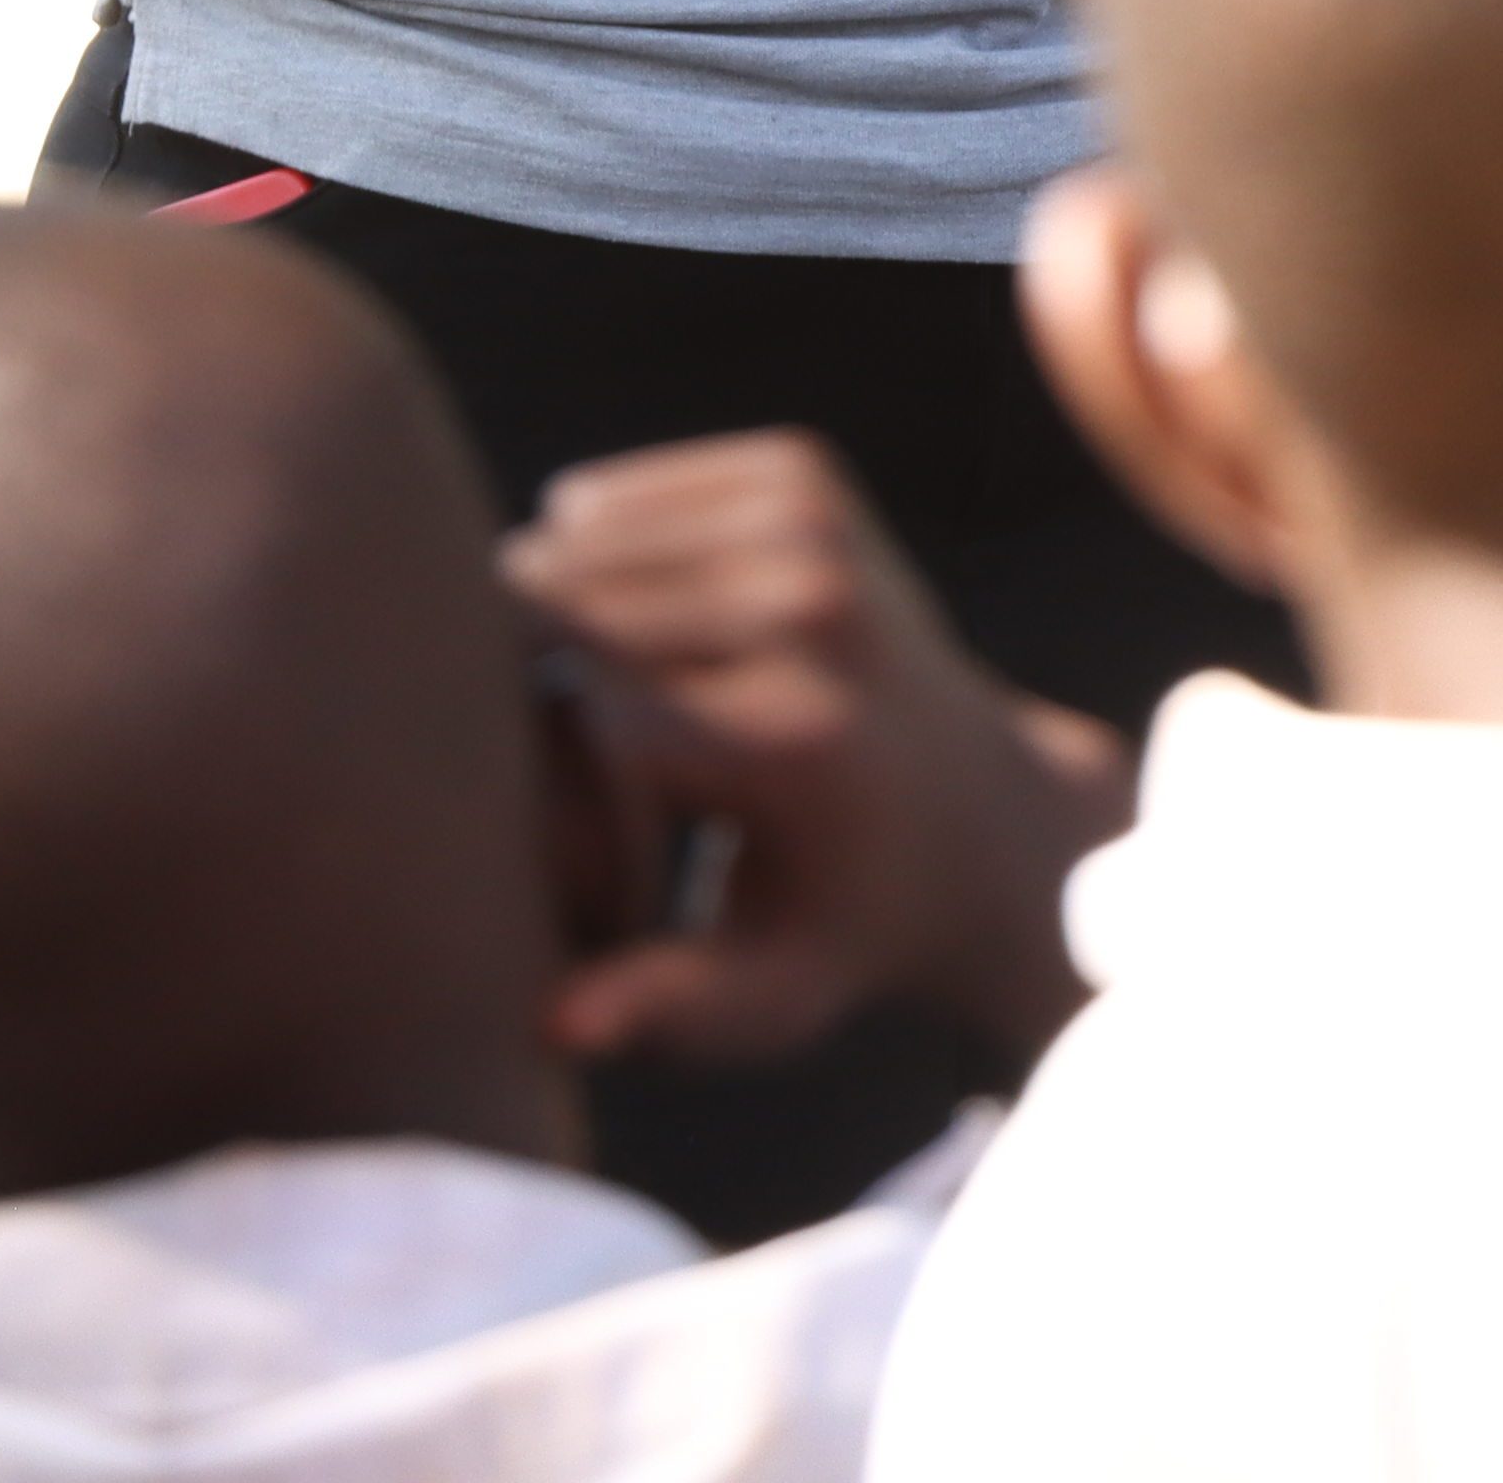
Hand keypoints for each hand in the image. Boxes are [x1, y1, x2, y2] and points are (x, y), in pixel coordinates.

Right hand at [509, 428, 1130, 1067]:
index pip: (575, 709)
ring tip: (603, 701)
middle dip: (523, 675)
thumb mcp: (768, 997)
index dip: (521, 760)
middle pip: (567, 608)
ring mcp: (813, 530)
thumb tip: (550, 1024)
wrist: (981, 817)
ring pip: (573, 539)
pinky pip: (612, 498)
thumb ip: (659, 1008)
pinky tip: (644, 630)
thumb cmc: (842, 927)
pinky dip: (597, 556)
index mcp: (793, 740)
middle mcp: (810, 614)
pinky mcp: (802, 479)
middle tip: (557, 755)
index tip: (539, 814)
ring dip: (552, 612)